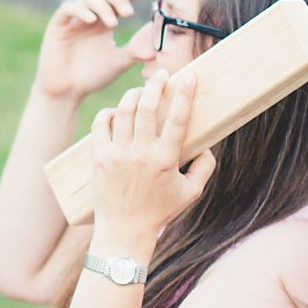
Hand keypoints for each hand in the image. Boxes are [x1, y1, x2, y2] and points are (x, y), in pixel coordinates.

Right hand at [34, 0, 147, 103]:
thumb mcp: (118, 62)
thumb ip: (135, 51)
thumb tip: (157, 46)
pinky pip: (68, 8)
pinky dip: (81, 10)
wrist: (67, 92)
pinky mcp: (58, 25)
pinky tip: (91, 20)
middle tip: (128, 13)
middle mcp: (90, 16)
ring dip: (103, 6)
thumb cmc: (91, 78)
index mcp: (105, 21)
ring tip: (113, 24)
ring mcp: (73, 19)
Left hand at [89, 68, 215, 245]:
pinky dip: (109, 112)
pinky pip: (101, 124)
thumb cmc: (160, 212)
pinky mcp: (99, 158)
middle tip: (162, 74)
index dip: (184, 93)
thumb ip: (205, 167)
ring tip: (141, 91)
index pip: (178, 118)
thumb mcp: (191, 193)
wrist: (124, 232)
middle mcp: (140, 154)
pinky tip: (117, 111)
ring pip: (124, 111)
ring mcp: (117, 154)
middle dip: (156, 84)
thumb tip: (208, 145)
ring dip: (134, 95)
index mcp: (165, 160)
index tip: (188, 76)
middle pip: (147, 107)